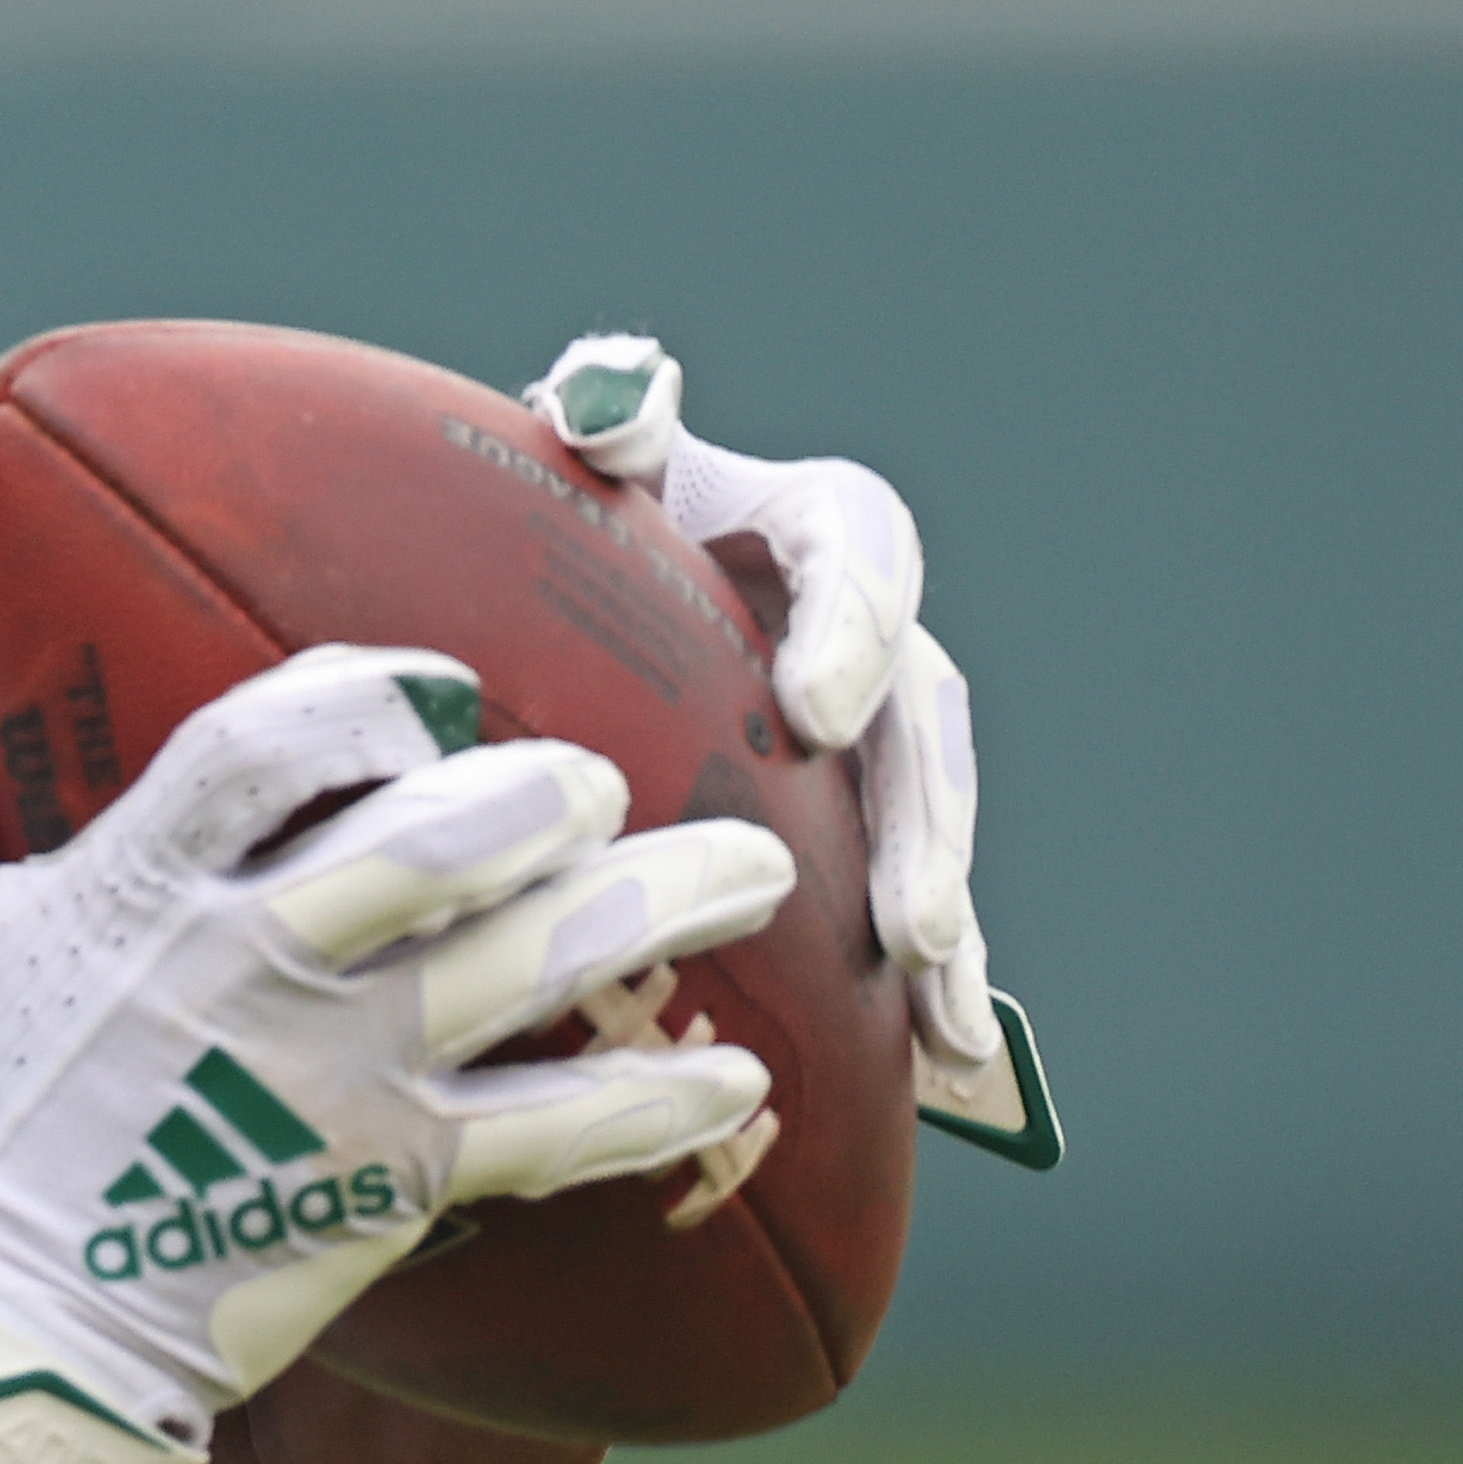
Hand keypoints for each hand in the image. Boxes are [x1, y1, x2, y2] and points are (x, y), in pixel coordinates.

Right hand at [0, 557, 791, 1463]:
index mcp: (141, 886)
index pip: (276, 739)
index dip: (370, 696)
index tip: (432, 693)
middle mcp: (258, 964)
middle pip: (437, 840)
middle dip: (540, 791)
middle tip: (594, 777)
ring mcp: (335, 1077)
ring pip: (525, 968)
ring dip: (651, 909)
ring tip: (750, 866)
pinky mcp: (387, 1184)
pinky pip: (551, 1135)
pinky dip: (652, 1105)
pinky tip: (739, 1082)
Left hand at [521, 336, 1047, 1159]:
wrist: (513, 613)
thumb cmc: (529, 527)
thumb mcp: (549, 468)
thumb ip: (594, 420)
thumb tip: (620, 403)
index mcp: (784, 525)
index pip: (857, 543)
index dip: (852, 621)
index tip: (812, 710)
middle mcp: (841, 626)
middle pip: (920, 707)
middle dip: (921, 817)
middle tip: (904, 918)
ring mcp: (852, 735)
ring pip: (926, 814)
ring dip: (942, 909)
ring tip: (938, 1004)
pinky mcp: (840, 825)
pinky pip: (904, 897)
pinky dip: (931, 976)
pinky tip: (949, 1060)